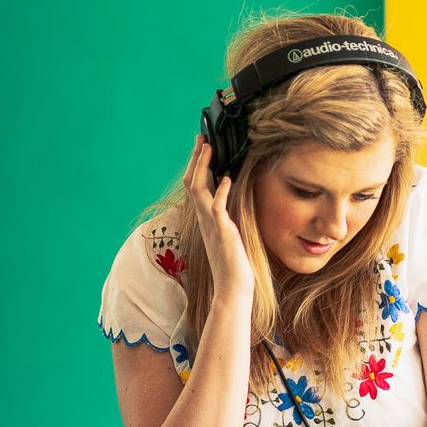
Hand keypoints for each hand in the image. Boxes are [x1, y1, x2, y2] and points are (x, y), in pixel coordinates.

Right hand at [182, 134, 255, 299]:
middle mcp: (205, 220)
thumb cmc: (233, 264)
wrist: (233, 288)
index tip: (202, 148)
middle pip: (192, 183)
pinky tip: (226, 179)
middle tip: (201, 138)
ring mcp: (212, 226)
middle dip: (197, 159)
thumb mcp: (228, 234)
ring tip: (209, 148)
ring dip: (203, 168)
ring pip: (199, 191)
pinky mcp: (223, 233)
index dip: (197, 166)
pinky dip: (220, 192)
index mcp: (206, 219)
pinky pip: (217, 208)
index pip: (195, 187)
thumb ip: (225, 217)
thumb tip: (228, 198)